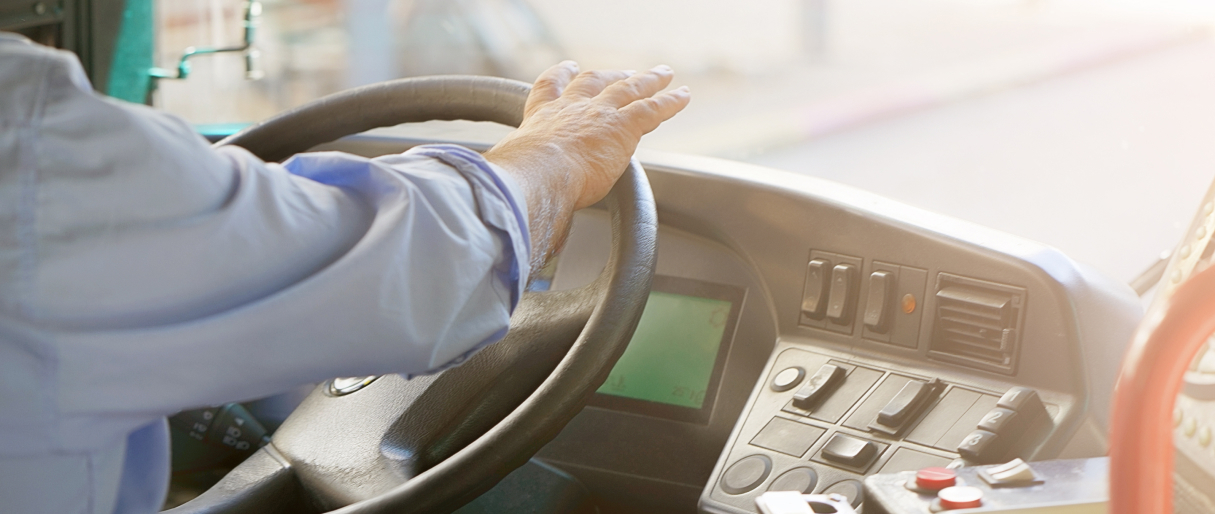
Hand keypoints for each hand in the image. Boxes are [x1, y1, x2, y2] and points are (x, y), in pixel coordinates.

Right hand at [485, 61, 689, 270]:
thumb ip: (514, 180)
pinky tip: (683, 96)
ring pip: (629, 90)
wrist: (536, 175)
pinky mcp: (623, 126)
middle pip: (595, 82)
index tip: (568, 68)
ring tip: (663, 74)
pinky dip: (670, 101)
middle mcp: (571, 109)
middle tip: (623, 73)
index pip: (550, 89)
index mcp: (541, 118)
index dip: (561, 76)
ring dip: (648, 81)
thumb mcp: (509, 173)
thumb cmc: (517, 181)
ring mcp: (599, 114)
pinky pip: (652, 108)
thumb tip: (506, 202)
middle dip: (610, 76)